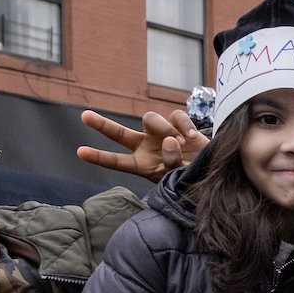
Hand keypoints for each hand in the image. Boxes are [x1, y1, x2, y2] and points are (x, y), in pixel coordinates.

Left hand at [76, 109, 206, 181]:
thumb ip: (171, 162)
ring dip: (163, 127)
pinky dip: (183, 123)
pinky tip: (191, 136)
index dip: (99, 157)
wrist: (212, 169)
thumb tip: (171, 139)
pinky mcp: (179, 125)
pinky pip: (175, 115)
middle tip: (84, 116)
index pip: (117, 161)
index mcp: (142, 164)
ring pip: (150, 119)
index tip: (80, 152)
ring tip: (180, 141)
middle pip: (120, 133)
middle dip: (102, 124)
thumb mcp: (179, 177)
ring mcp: (162, 134)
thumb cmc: (192, 177)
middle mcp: (147, 146)